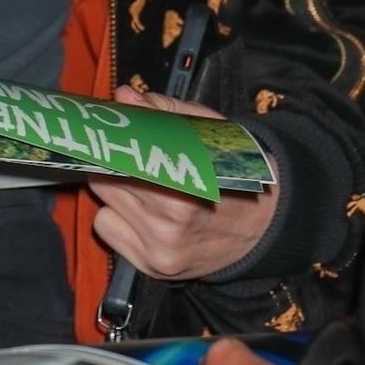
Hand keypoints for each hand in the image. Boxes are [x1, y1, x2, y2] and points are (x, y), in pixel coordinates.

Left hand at [88, 85, 278, 280]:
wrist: (262, 226)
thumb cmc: (232, 171)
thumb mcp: (208, 131)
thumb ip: (163, 112)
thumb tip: (124, 97)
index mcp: (184, 184)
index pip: (122, 156)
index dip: (112, 142)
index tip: (108, 134)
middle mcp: (170, 222)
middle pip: (106, 179)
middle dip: (114, 165)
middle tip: (134, 159)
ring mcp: (160, 249)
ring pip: (103, 205)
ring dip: (115, 193)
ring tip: (144, 188)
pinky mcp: (153, 267)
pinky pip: (107, 230)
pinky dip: (118, 219)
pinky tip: (143, 214)